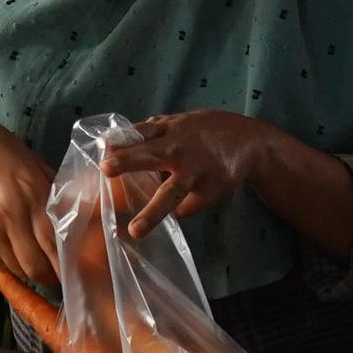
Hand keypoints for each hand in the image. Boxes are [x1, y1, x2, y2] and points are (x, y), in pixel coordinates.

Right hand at [0, 108, 59, 291]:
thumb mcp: (33, 164)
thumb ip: (55, 190)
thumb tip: (82, 214)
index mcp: (33, 193)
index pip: (56, 242)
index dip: (68, 263)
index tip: (77, 270)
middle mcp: (11, 214)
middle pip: (36, 265)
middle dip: (50, 277)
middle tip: (59, 277)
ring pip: (16, 268)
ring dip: (30, 272)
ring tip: (39, 267)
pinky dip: (9, 265)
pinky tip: (16, 257)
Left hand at [98, 108, 288, 237]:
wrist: (251, 144)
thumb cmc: (207, 133)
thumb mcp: (181, 122)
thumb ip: (152, 130)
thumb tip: (113, 140)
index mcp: (171, 129)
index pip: (140, 133)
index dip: (120, 141)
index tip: (101, 149)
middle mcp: (181, 149)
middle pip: (151, 155)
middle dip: (128, 161)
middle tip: (106, 169)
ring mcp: (196, 173)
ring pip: (172, 193)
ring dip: (153, 212)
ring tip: (135, 230)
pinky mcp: (210, 193)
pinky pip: (185, 208)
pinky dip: (176, 212)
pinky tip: (176, 211)